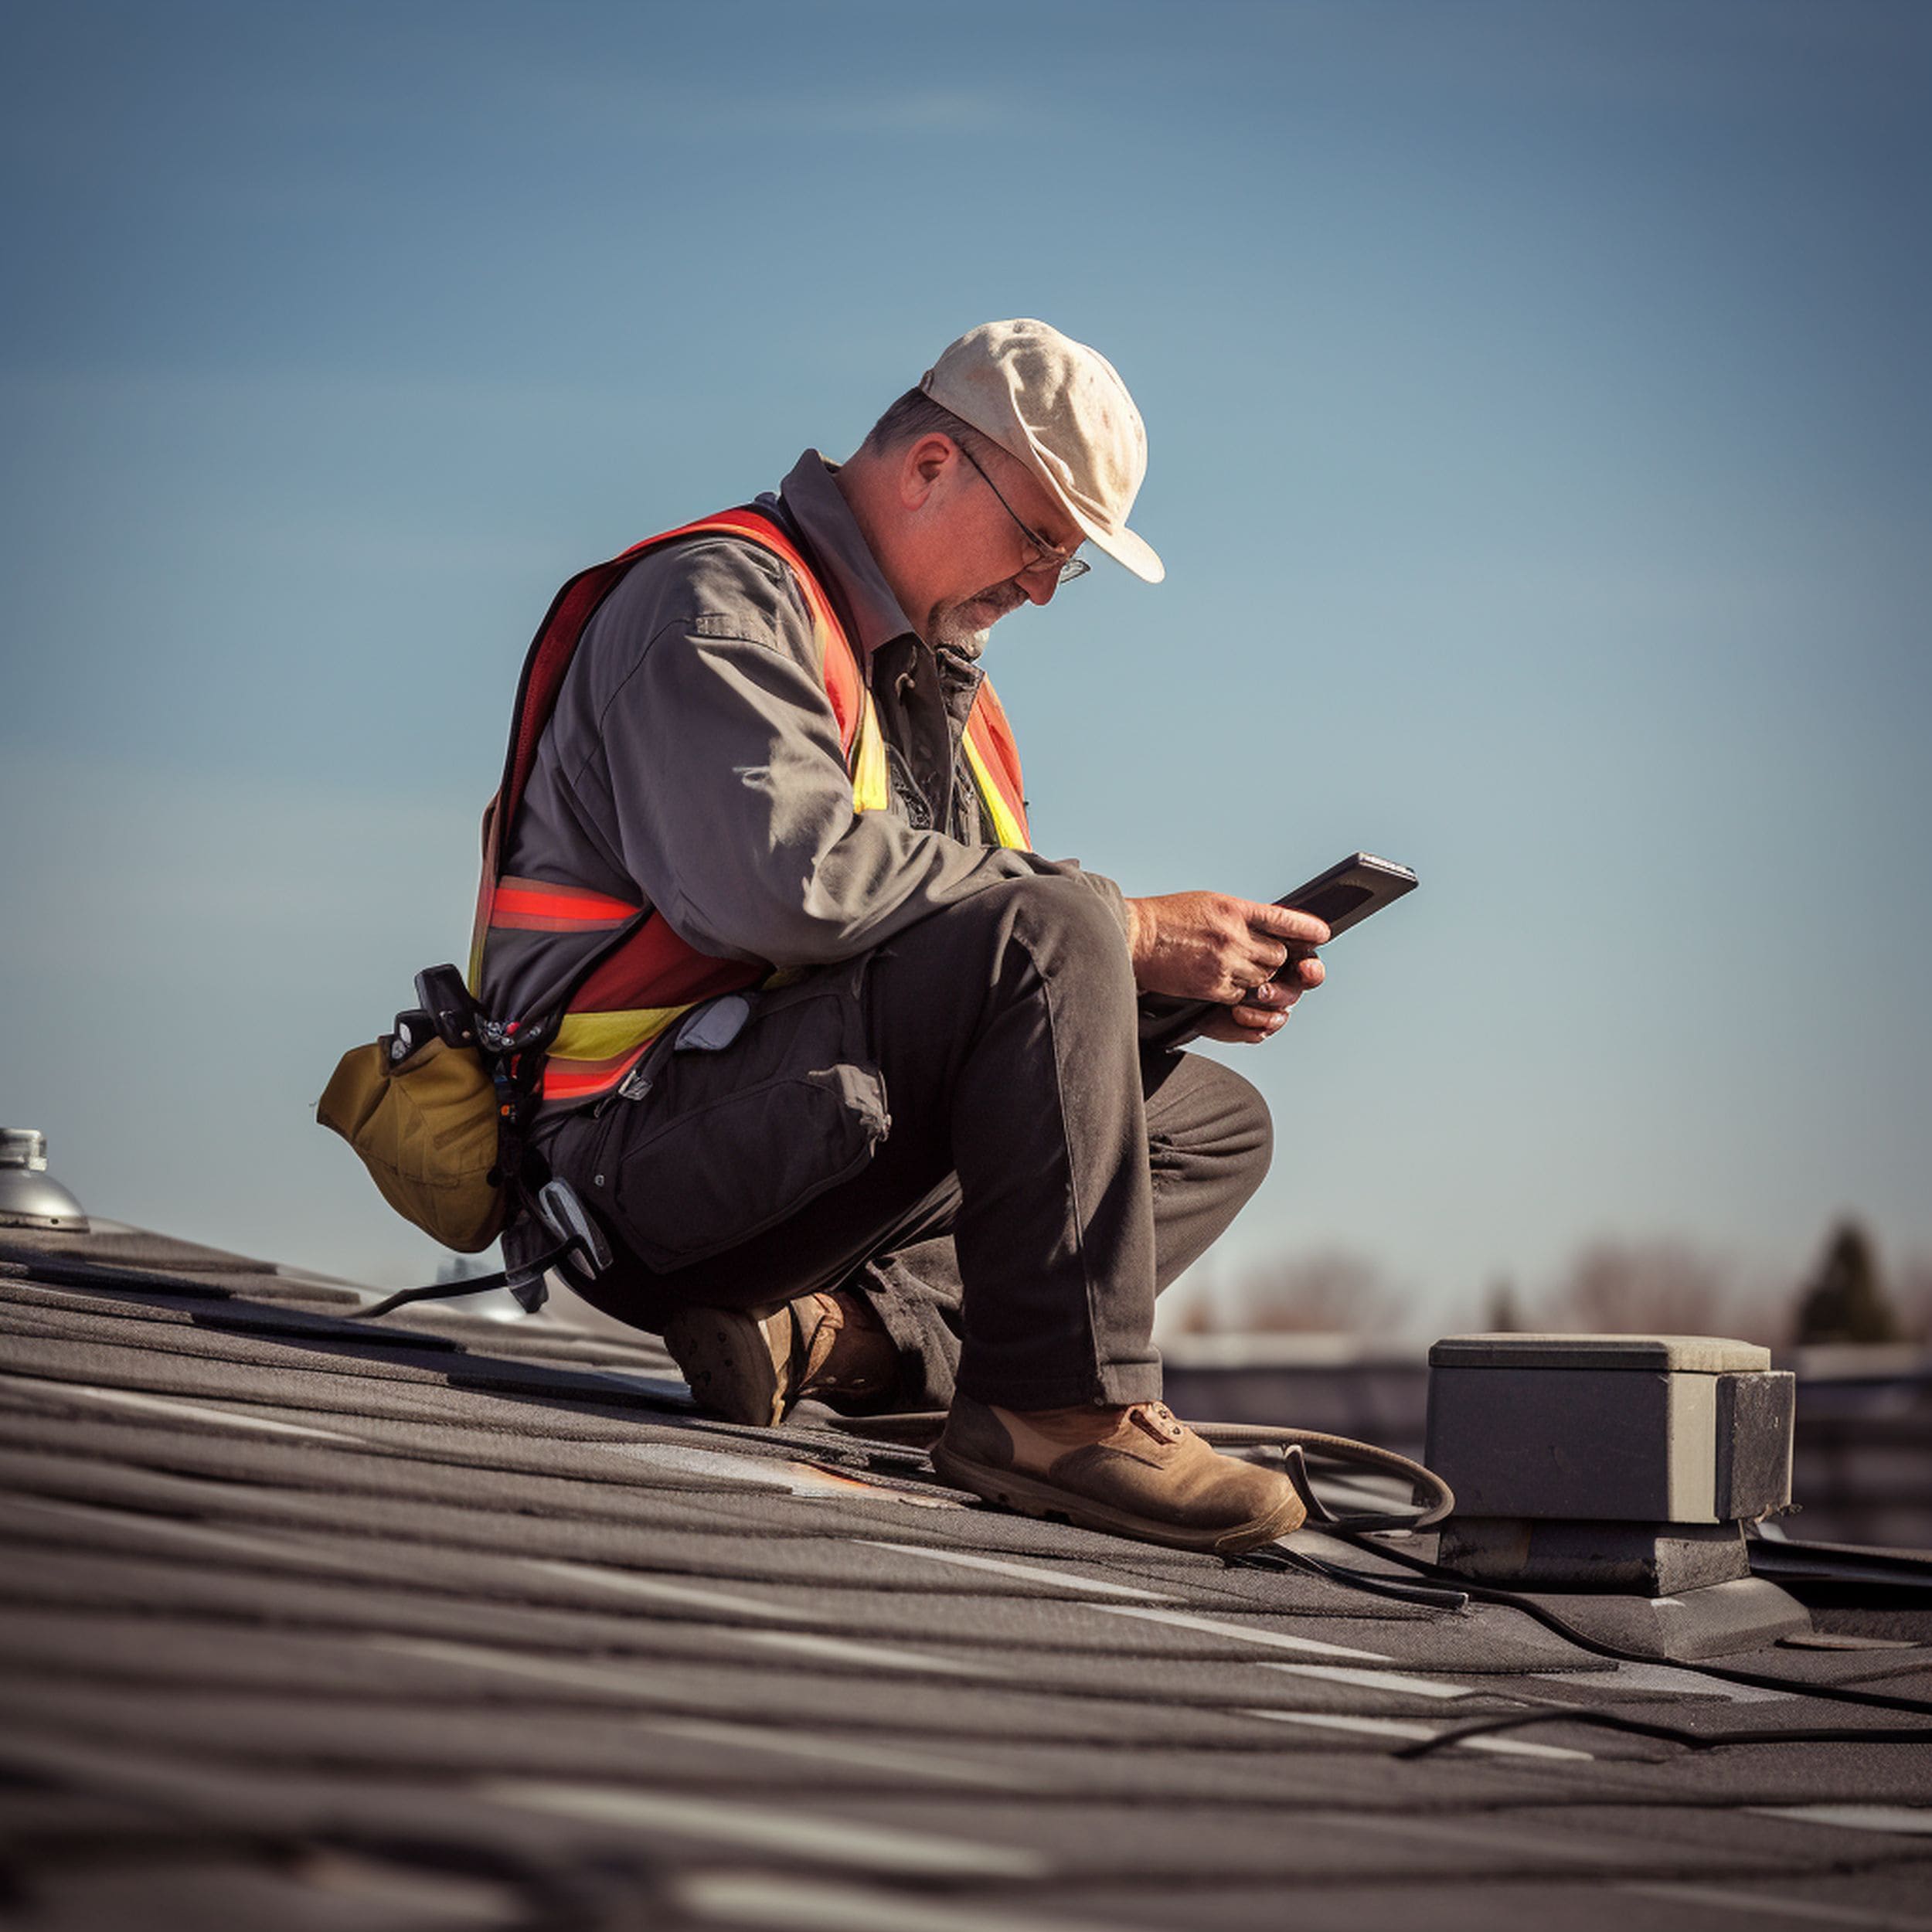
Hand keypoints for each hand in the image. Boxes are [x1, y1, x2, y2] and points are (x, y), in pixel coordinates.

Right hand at [1124, 892, 1327, 1044]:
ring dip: (1257, 978)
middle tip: (1265, 958)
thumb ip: (1242, 916)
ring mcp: (1225, 963)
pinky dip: (1238, 993)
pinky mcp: (1213, 987)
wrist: (1134, 937)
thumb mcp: (1209, 903)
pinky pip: (1242, 997)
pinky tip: (1222, 981)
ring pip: (1264, 979)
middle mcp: (1234, 935)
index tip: (1322, 934)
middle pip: (1279, 957)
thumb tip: (1269, 929)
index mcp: (1234, 909)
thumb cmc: (1168, 918)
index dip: (1307, 929)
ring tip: (1238, 968)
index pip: (1283, 919)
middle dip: (1276, 960)